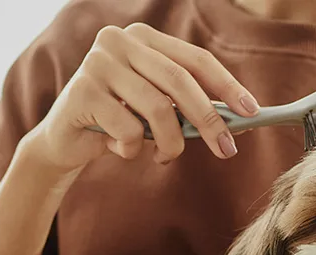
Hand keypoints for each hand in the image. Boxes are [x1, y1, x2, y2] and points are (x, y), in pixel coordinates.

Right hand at [24, 22, 258, 169]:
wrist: (64, 141)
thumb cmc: (119, 123)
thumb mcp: (157, 109)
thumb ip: (190, 107)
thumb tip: (242, 121)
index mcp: (143, 37)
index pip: (195, 58)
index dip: (226, 85)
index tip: (251, 110)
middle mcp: (118, 41)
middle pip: (179, 81)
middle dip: (209, 119)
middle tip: (227, 149)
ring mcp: (97, 63)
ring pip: (157, 109)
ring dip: (170, 143)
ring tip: (165, 156)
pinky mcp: (82, 92)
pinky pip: (128, 130)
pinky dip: (132, 150)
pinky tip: (117, 147)